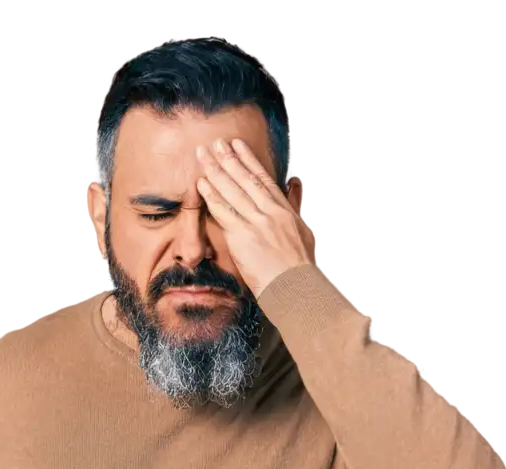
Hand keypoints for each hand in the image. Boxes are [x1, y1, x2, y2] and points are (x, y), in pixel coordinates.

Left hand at [195, 137, 311, 296]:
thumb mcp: (304, 236)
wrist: (297, 289)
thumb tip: (295, 188)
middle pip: (246, 180)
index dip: (249, 160)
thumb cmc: (299, 271)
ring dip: (216, 170)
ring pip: (233, 191)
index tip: (237, 145)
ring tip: (203, 155)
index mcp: (287, 213)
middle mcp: (272, 213)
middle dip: (229, 159)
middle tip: (215, 143)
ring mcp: (258, 223)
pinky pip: (223, 211)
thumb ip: (294, 211)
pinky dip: (211, 195)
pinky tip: (201, 183)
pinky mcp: (244, 236)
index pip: (265, 180)